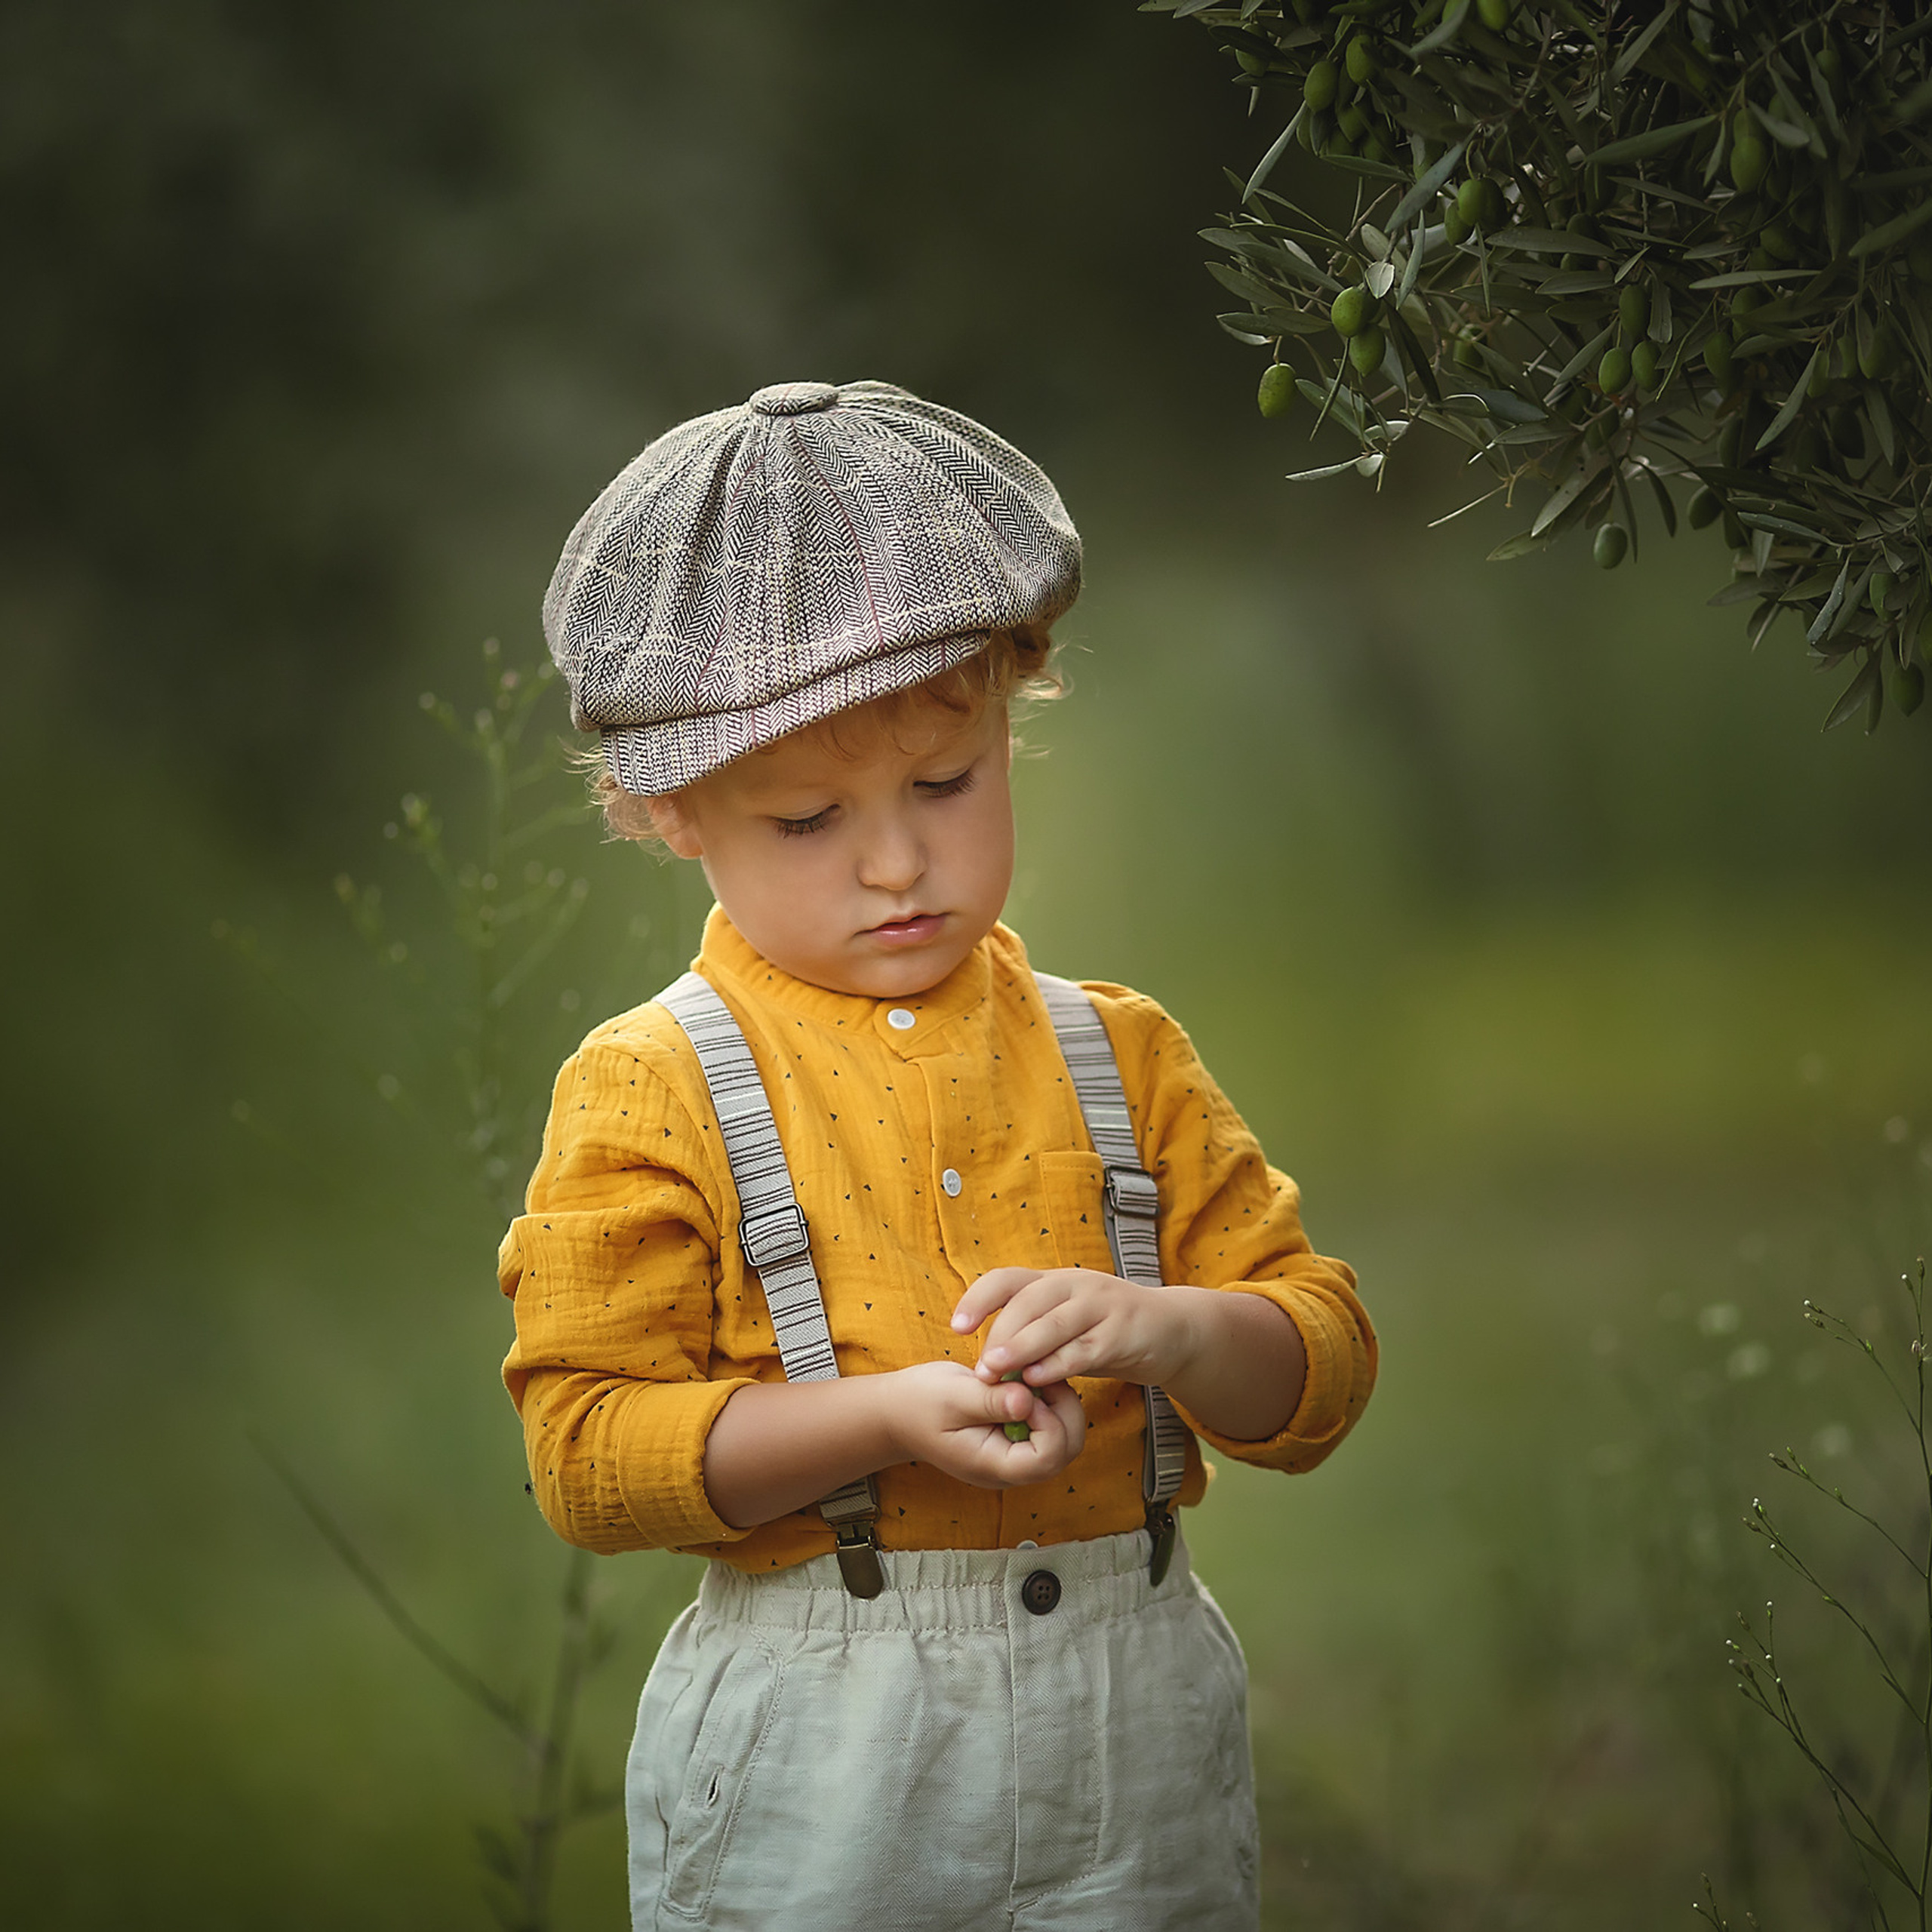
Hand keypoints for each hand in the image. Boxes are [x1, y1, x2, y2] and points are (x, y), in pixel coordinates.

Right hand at [880, 1359, 1086, 1488]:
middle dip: (1065, 1410)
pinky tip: (1027, 1378)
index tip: (1026, 1391)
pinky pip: (1051, 1425)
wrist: (898, 1412)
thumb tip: (1028, 1400)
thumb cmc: (919, 1403)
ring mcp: (1016, 1454)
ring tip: (1032, 1374)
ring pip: (1065, 1436)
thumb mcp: (953, 1396)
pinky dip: (1049, 1399)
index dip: (1050, 1422)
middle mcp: (1012, 1468)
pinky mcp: (1017, 1437)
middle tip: (1041, 1376)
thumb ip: (991, 1401)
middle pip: (1066, 1449)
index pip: (1048, 1458)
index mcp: (995, 1465)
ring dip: (1058, 1402)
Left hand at [952, 1266, 1186, 1390]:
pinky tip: (1038, 1380)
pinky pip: (1084, 1348)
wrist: (1173, 1330)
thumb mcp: (1066, 1326)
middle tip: (980, 1368)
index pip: (1007, 1279)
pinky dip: (1058, 1364)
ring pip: (1054, 1323)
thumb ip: (1032, 1337)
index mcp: (1055, 1281)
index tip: (956, 1327)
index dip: (978, 1299)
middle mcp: (1075, 1285)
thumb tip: (987, 1363)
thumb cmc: (1107, 1331)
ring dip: (1022, 1348)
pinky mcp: (1122, 1332)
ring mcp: (1101, 1305)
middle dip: (999, 1333)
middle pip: (1028, 1301)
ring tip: (996, 1372)